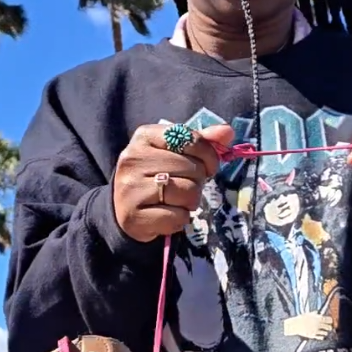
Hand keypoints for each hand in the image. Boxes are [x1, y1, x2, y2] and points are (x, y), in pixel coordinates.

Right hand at [113, 123, 234, 242]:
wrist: (124, 209)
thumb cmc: (155, 176)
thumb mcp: (174, 153)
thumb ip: (201, 141)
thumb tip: (227, 131)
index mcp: (144, 136)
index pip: (190, 139)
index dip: (208, 155)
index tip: (209, 167)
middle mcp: (133, 159)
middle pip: (192, 169)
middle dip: (198, 181)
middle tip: (186, 186)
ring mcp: (131, 189)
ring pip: (187, 193)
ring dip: (191, 202)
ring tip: (178, 201)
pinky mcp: (134, 217)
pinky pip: (177, 218)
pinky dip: (180, 220)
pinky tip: (168, 216)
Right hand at [284, 313, 333, 340]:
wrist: (295, 325)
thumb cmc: (301, 319)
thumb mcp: (308, 314)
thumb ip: (314, 313)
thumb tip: (317, 312)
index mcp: (318, 318)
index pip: (329, 320)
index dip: (330, 321)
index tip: (330, 321)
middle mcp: (318, 324)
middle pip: (328, 327)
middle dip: (329, 327)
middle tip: (329, 327)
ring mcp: (316, 330)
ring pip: (325, 332)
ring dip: (325, 332)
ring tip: (325, 332)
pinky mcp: (313, 335)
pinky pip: (321, 337)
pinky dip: (322, 336)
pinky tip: (321, 336)